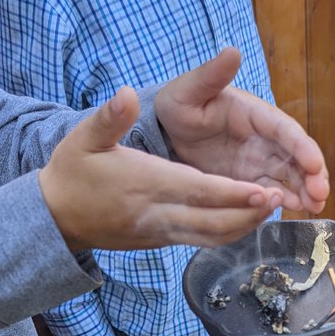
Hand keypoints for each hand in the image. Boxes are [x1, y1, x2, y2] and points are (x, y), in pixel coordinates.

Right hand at [39, 88, 279, 250]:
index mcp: (144, 184)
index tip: (261, 190)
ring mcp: (161, 232)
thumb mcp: (83, 138)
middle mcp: (158, 213)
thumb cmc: (72, 173)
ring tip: (271, 209)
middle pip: (212, 221)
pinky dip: (227, 233)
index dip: (231, 194)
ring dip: (243, 227)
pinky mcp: (162, 241)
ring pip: (211, 237)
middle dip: (247, 214)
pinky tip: (247, 219)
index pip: (197, 191)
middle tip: (279, 200)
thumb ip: (109, 118)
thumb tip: (125, 93)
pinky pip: (201, 241)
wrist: (55, 218)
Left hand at [155, 48, 329, 215]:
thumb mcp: (190, 89)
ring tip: (316, 207)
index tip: (315, 165)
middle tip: (321, 194)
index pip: (285, 130)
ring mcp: (259, 160)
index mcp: (255, 114)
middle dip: (313, 174)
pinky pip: (273, 191)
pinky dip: (286, 200)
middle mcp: (264, 137)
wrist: (166, 131)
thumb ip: (212, 74)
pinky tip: (298, 211)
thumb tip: (232, 51)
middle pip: (297, 155)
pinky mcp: (250, 180)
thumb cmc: (179, 104)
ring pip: (291, 175)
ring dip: (306, 190)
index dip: (302, 147)